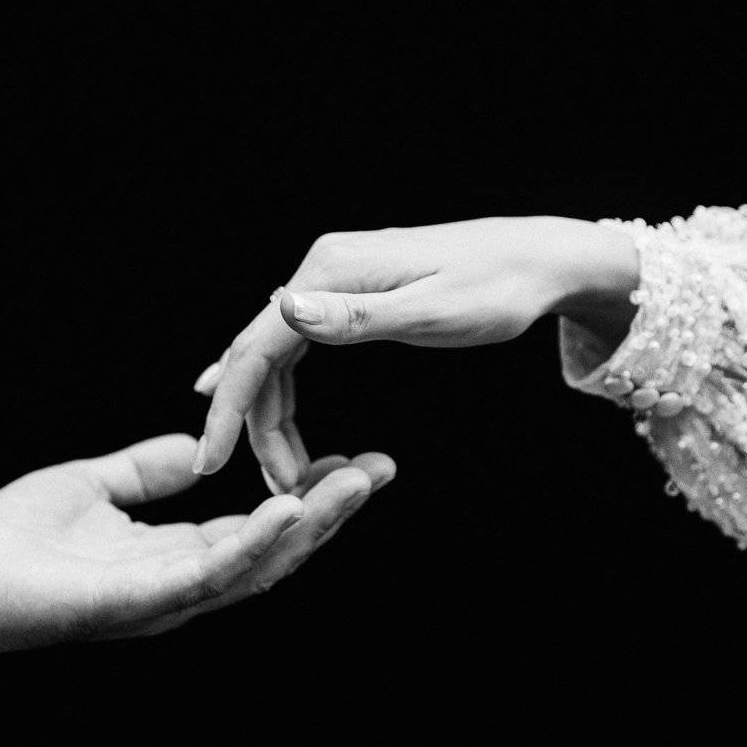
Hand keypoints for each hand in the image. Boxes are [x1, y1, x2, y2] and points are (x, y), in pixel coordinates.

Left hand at [0, 433, 394, 666]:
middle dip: (331, 513)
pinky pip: (211, 572)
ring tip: (355, 484)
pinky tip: (289, 510)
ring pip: (259, 565)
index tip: (354, 461)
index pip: (259, 527)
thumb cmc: (15, 542)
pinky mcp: (142, 601)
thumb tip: (194, 449)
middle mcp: (183, 583)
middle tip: (381, 470)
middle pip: (277, 551)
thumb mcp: (96, 483)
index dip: (308, 497)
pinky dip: (255, 542)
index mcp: (176, 555)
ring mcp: (167, 597)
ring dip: (311, 526)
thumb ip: (148, 469)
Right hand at [191, 216, 638, 487]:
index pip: (257, 345)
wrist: (535, 261)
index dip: (229, 408)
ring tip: (280, 470)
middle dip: (248, 422)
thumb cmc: (496, 288)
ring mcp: (333, 278)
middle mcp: (322, 268)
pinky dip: (282, 386)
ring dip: (270, 413)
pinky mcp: (349, 291)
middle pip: (258, 352)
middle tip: (265, 485)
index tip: (210, 461)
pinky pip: (298, 345)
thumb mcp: (432, 312)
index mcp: (331, 270)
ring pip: (276, 353)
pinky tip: (265, 413)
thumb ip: (356, 317)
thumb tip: (283, 310)